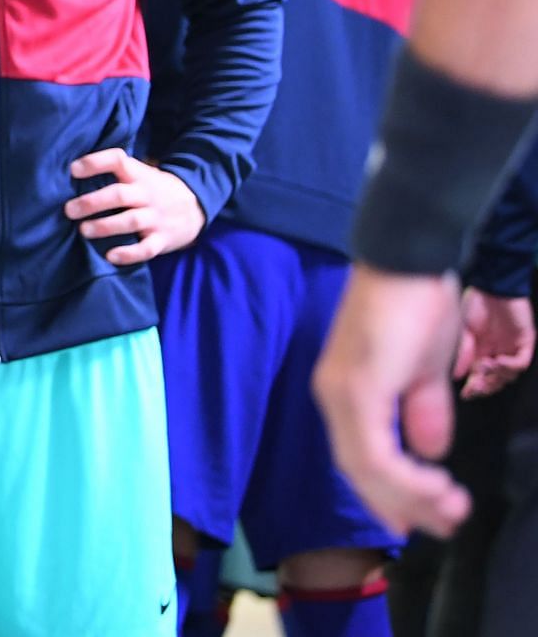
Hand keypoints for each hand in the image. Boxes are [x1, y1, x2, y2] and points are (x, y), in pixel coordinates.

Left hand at [64, 148, 204, 264]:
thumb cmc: (153, 189)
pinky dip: (129, 254)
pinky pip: (146, 249)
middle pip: (119, 195)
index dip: (95, 163)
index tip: (73, 170)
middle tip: (69, 210)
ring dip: (105, 226)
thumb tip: (70, 174)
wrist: (195, 207)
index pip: (117, 160)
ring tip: (83, 230)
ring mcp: (156, 218)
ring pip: (130, 221)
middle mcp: (147, 194)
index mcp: (138, 175)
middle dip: (92, 202)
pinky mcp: (162, 240)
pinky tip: (110, 256)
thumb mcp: (139, 174)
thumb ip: (115, 173)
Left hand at [313, 266, 471, 535]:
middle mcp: (332, 396)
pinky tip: (435, 482)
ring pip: (365, 467)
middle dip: (402, 505)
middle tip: (445, 524)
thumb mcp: (426, 368)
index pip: (359, 458)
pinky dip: (404, 476)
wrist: (410, 258)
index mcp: (345, 391)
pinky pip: (374, 450)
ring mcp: (341, 392)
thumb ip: (423, 410)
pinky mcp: (356, 388)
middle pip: (359, 471)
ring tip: (450, 508)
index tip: (422, 519)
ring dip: (409, 496)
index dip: (388, 493)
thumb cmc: (417, 304)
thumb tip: (430, 451)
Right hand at [456, 287, 534, 398]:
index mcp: (479, 349)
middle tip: (477, 386)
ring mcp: (511, 347)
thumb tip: (457, 375)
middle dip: (486, 386)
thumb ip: (462, 352)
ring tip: (486, 365)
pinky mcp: (525, 341)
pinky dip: (510, 366)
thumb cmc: (475, 302)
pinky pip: (521, 362)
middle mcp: (496, 351)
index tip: (467, 393)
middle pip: (495, 380)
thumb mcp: (463, 329)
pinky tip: (499, 361)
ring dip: (497, 375)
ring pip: (509, 375)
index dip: (474, 387)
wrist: (493, 285)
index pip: (478, 375)